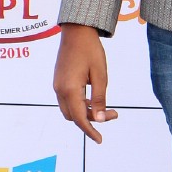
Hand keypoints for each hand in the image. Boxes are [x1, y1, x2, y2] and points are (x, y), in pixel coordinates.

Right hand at [53, 23, 117, 143]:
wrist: (76, 31)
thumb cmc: (90, 50)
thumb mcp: (100, 75)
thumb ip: (100, 98)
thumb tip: (101, 119)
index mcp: (69, 90)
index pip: (80, 119)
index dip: (90, 131)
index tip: (100, 140)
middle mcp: (60, 90)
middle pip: (74, 116)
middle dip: (92, 120)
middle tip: (114, 114)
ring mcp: (57, 85)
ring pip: (70, 109)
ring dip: (86, 112)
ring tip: (107, 106)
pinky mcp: (59, 81)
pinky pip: (68, 100)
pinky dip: (81, 104)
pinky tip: (94, 98)